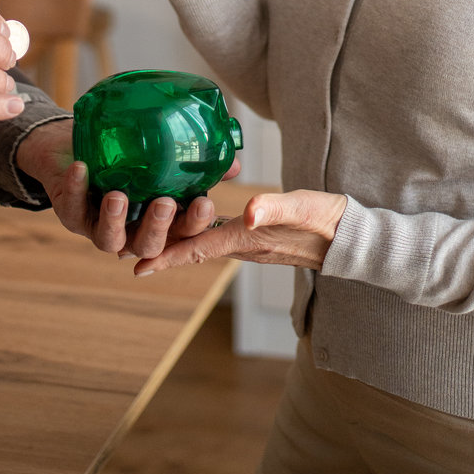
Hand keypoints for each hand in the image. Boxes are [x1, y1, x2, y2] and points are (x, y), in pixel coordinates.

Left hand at [15, 118, 227, 256]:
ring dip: (114, 220)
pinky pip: (71, 207)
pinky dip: (75, 188)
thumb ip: (197, 164)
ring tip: (118, 195)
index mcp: (158, 222)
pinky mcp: (71, 214)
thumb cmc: (125, 155)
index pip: (182, 232)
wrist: (74, 148)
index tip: (204, 203)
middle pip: (148, 244)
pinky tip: (81, 168)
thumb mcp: (162, 157)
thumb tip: (233, 164)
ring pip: (109, 239)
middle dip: (157, 227)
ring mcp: (100, 225)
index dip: (194, 224)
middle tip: (164, 204)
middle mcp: (131, 230)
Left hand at [132, 189, 347, 277]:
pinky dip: (195, 231)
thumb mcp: (304, 207)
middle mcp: (244, 244)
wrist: (351, 237)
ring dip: (173, 242)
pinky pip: (217, 236)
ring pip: (202, 244)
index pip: (199, 248)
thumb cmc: (329, 219)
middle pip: (192, 249)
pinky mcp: (256, 235)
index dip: (166, 256)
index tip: (135, 266)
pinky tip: (185, 217)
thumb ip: (275, 208)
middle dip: (159, 250)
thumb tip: (246, 211)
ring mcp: (250, 243)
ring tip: (142, 235)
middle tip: (122, 248)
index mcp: (249, 238)